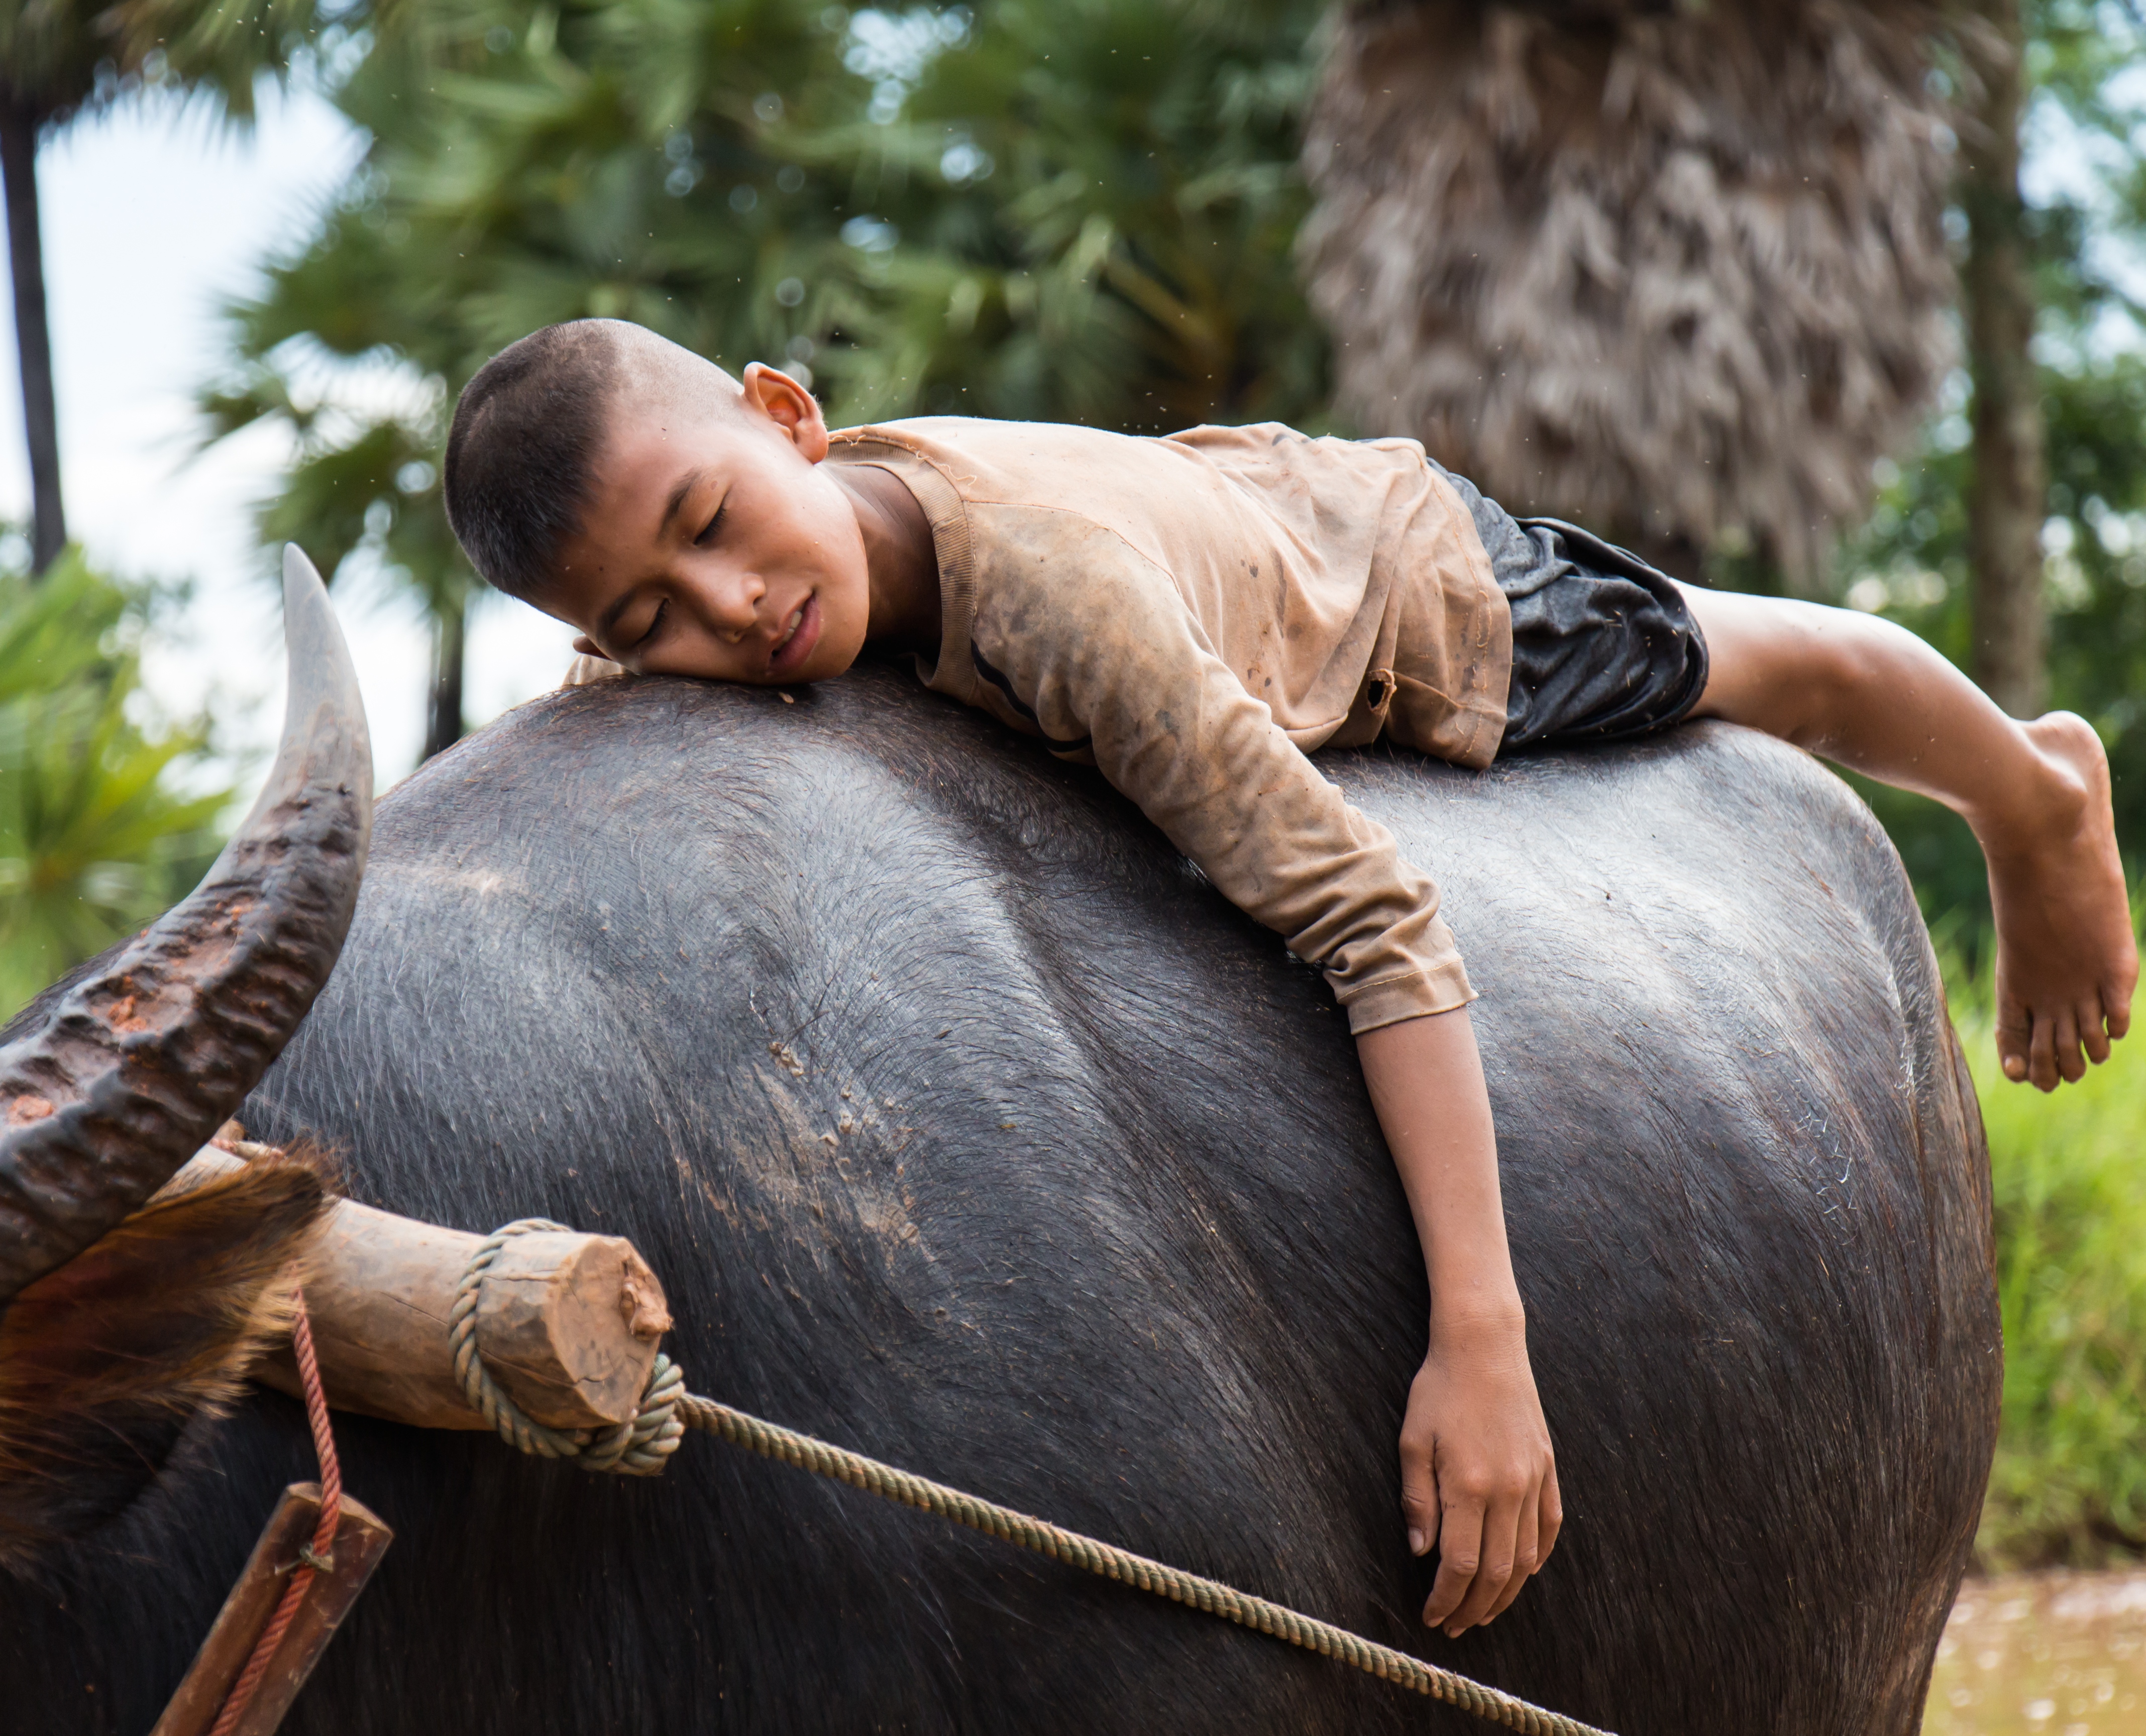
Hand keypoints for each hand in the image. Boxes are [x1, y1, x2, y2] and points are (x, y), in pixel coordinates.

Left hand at [1399, 1311, 1560, 1636]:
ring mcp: (1534, 1480)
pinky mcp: (1548, 1469)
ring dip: (1506, 1593)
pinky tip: (1520, 1573)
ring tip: (1483, 1611)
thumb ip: (1417, 1499)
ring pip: (1527, 1558)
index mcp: (1469, 1485)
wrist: (1484, 1346)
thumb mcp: (1412, 1440)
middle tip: (1454, 1626)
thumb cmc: (1439, 1390)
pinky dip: (1536, 1559)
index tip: (1431, 1615)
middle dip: (1473, 1607)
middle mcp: (1508, 1489)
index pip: (1461, 1564)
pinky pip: (1549, 1528)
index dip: (1446, 1598)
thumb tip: (1421, 1551)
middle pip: (1497, 1571)